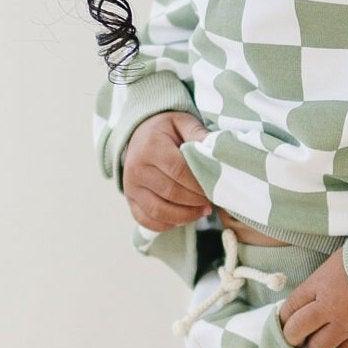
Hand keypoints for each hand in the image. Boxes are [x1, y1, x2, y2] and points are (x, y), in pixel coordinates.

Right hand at [122, 111, 211, 230]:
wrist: (138, 133)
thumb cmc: (165, 130)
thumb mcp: (183, 122)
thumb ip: (200, 135)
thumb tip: (217, 153)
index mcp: (151, 146)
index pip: (179, 171)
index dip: (199, 184)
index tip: (215, 188)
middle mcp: (137, 168)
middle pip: (171, 193)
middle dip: (196, 201)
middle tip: (212, 200)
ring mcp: (131, 186)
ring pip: (160, 211)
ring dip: (185, 216)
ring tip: (202, 211)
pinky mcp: (130, 200)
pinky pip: (147, 220)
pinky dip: (167, 224)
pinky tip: (183, 217)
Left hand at [278, 250, 347, 347]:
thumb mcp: (338, 261)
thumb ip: (321, 281)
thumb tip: (309, 298)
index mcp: (319, 284)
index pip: (289, 307)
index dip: (284, 317)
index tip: (286, 322)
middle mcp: (329, 307)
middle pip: (296, 331)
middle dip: (292, 336)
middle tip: (297, 338)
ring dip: (319, 344)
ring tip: (324, 339)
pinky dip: (345, 346)